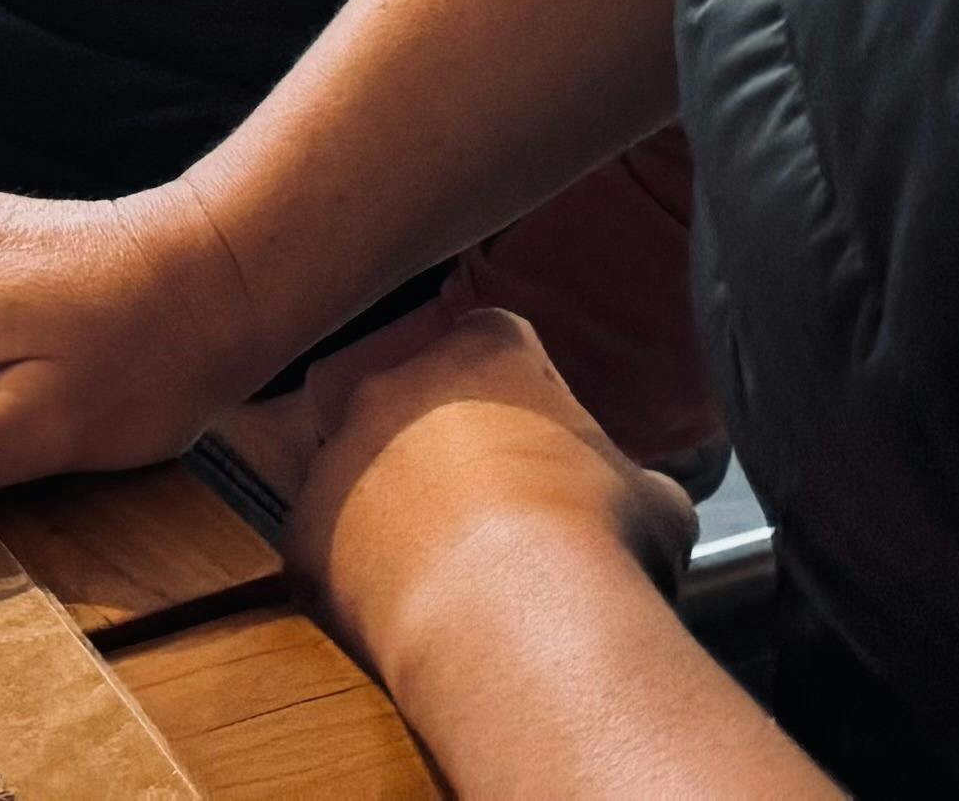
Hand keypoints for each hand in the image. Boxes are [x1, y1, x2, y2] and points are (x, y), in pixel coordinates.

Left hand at [218, 306, 689, 685]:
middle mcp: (396, 383)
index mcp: (485, 351)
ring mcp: (339, 451)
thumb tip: (648, 505)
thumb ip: (633, 481)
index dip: (519, 389)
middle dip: (443, 440)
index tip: (536, 438)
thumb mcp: (656, 500)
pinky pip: (324, 543)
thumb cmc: (595, 544)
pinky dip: (356, 571)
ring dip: (390, 500)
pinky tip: (407, 607)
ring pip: (356, 464)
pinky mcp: (302, 528)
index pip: (495, 337)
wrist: (520, 620)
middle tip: (490, 504)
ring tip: (446, 562)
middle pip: (412, 394)